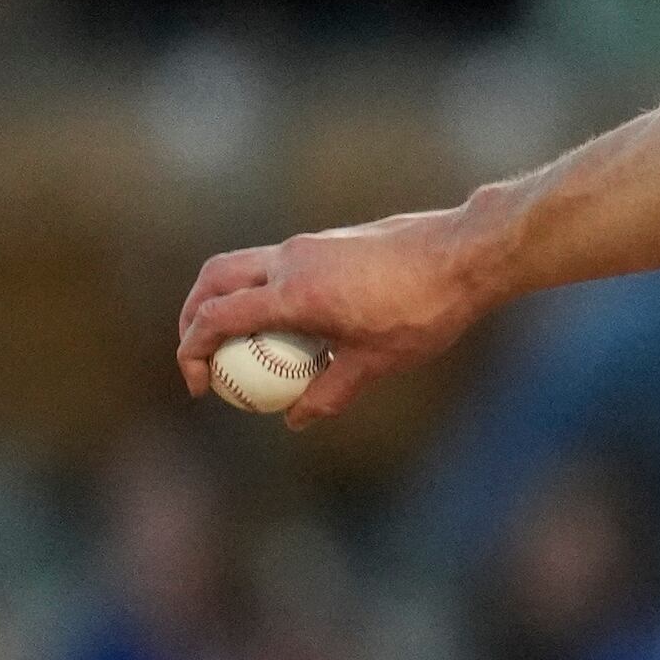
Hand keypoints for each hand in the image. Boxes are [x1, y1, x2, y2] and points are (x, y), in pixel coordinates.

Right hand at [172, 203, 489, 427]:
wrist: (466, 254)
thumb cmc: (424, 309)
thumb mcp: (376, 363)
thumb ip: (329, 392)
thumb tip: (295, 419)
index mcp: (293, 293)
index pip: (217, 318)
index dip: (193, 352)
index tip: (200, 384)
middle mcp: (292, 260)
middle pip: (214, 279)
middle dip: (193, 314)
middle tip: (198, 352)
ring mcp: (310, 244)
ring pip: (245, 265)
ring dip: (228, 298)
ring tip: (237, 341)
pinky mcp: (329, 240)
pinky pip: (278, 264)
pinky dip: (263, 290)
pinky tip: (288, 324)